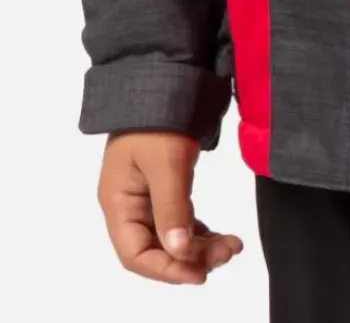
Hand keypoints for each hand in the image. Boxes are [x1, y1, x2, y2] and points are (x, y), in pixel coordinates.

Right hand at [97, 129, 243, 283]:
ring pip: (170, 236)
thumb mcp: (166, 162)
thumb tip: (180, 252)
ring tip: (231, 245)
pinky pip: (178, 220)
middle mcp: (128, 204)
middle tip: (227, 251)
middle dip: (190, 258)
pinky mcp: (163, 186)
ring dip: (199, 246)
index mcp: (118, 202)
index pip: (135, 254)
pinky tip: (218, 235)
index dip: (166, 270)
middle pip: (155, 249)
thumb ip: (171, 208)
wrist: (162, 75)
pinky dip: (198, 231)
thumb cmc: (156, 116)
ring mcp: (145, 195)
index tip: (199, 274)